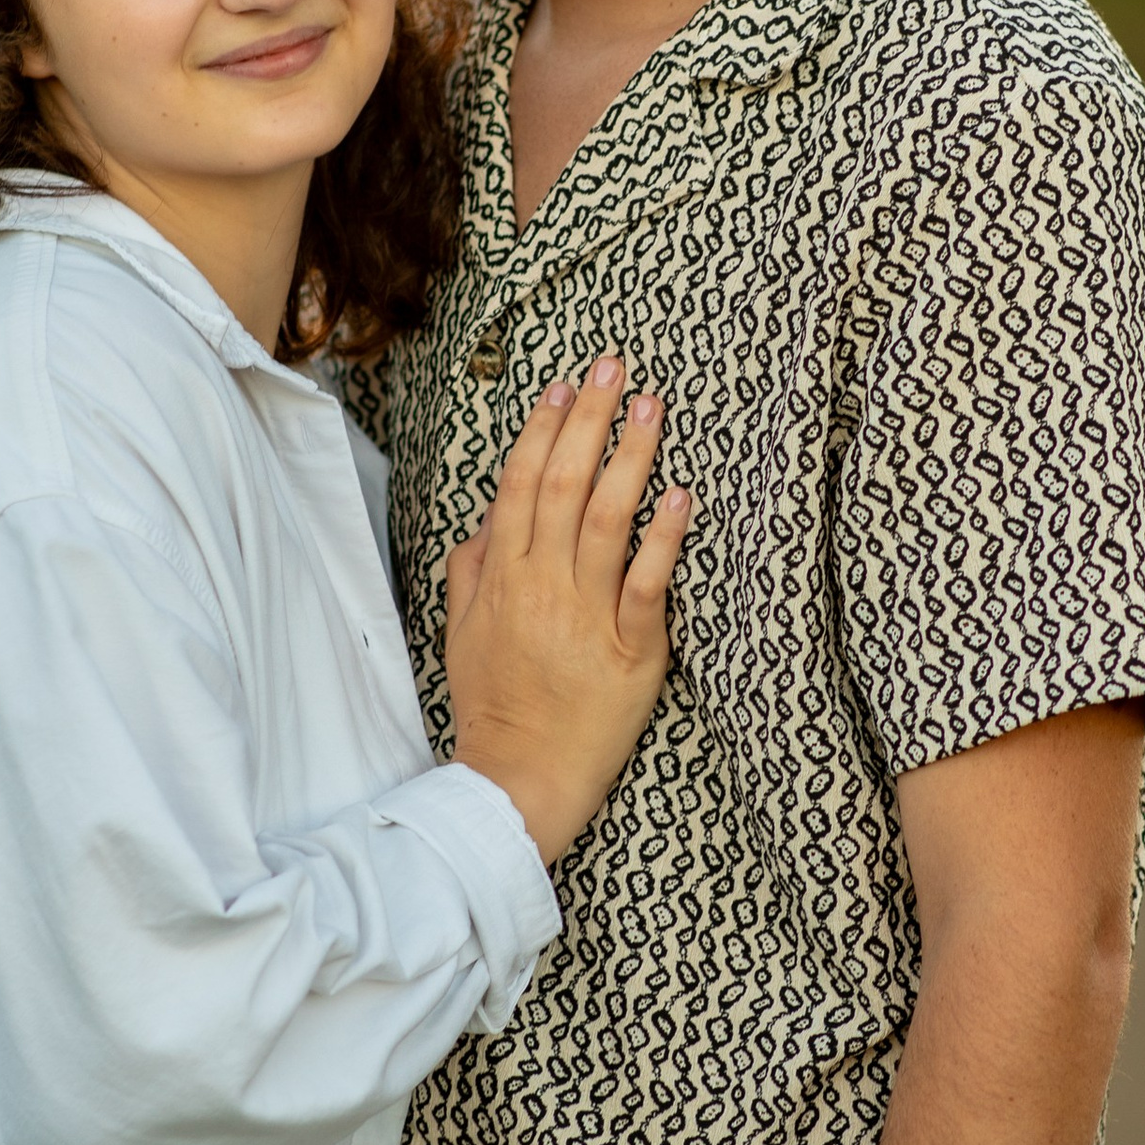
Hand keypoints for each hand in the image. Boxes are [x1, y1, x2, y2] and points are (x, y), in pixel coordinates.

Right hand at [445, 356, 691, 866]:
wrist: (519, 777)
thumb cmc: (494, 703)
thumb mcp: (463, 631)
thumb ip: (471, 569)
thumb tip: (487, 519)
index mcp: (502, 576)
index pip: (522, 484)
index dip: (543, 429)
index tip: (566, 387)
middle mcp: (542, 585)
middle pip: (564, 483)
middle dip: (591, 419)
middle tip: (616, 367)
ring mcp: (586, 615)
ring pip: (608, 519)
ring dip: (631, 457)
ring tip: (653, 408)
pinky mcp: (630, 649)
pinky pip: (648, 583)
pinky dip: (664, 537)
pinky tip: (681, 496)